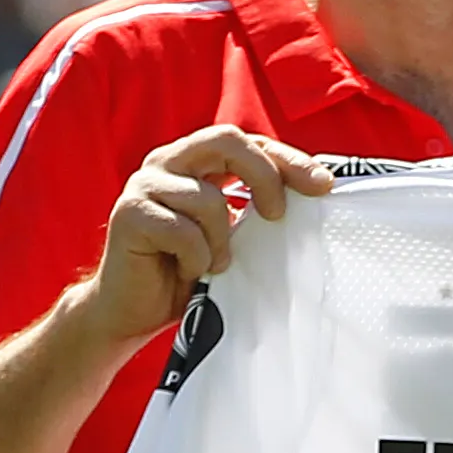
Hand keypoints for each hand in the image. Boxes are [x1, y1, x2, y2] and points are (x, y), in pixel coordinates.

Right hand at [76, 125, 334, 343]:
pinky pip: (184, 231)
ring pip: (208, 199)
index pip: (247, 142)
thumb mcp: (231, 236)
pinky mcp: (130, 214)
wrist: (131, 312)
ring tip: (214, 266)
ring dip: (222, 243)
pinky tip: (188, 272)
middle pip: (226, 140)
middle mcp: (167, 162)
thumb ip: (254, 210)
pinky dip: (196, 259)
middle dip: (264, 176)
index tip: (323, 187)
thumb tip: (315, 198)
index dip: (287, 159)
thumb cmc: (187, 273)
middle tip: (278, 216)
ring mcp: (144, 185)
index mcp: (193, 160)